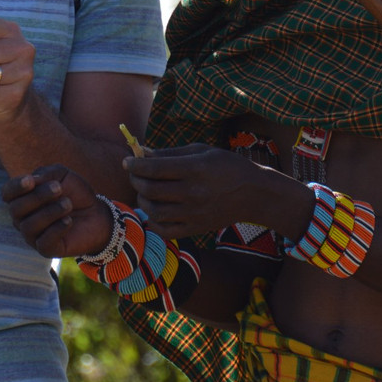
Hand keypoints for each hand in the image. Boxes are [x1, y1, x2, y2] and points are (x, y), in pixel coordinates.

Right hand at [2, 165, 113, 258]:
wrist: (96, 213)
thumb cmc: (74, 193)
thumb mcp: (62, 175)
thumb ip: (46, 174)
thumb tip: (32, 180)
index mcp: (23, 198)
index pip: (7, 193)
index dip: (15, 187)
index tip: (31, 180)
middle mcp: (22, 218)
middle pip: (16, 209)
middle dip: (37, 196)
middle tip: (59, 188)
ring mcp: (32, 235)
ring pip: (29, 226)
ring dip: (50, 212)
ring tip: (68, 204)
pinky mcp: (46, 249)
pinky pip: (43, 242)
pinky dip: (57, 229)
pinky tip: (69, 220)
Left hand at [124, 143, 273, 238]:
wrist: (254, 193)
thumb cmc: (226, 166)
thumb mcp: (200, 151)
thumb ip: (169, 153)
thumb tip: (141, 153)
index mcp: (194, 169)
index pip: (154, 168)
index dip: (135, 164)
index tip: (127, 161)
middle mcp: (193, 192)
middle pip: (151, 189)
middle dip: (135, 180)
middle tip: (134, 174)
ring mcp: (194, 213)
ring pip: (154, 211)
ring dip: (142, 200)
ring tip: (144, 191)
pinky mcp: (196, 228)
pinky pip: (165, 230)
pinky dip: (152, 221)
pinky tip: (153, 210)